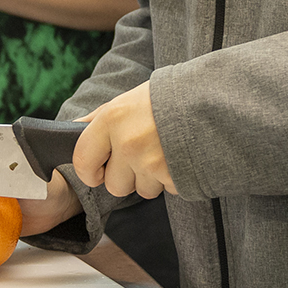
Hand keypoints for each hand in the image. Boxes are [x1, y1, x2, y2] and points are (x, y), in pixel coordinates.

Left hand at [72, 81, 175, 198]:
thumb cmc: (168, 97)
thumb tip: (73, 129)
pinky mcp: (174, 177)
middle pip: (113, 185)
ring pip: (142, 190)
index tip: (96, 171)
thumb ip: (100, 118)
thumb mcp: (129, 99)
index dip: (88, 171)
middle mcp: (128, 143)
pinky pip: (167, 189)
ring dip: (152, 178)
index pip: (82, 160)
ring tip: (165, 153)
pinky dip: (173, 179)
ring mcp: (152, 162)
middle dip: (126, 177)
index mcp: (112, 119)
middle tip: (142, 156)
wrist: (214, 98)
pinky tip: (179, 157)